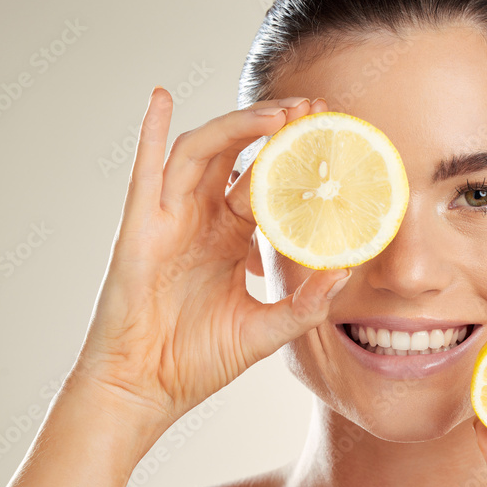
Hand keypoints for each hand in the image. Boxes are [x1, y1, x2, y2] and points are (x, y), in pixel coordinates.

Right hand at [67, 91, 347, 433]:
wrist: (147, 388)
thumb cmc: (198, 360)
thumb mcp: (267, 329)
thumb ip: (307, 302)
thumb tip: (346, 269)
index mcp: (230, 238)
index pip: (267, 184)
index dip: (296, 159)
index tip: (331, 137)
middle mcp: (201, 219)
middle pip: (240, 157)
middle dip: (277, 129)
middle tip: (316, 109)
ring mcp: (169, 218)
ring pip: (203, 153)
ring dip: (239, 127)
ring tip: (281, 114)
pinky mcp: (140, 227)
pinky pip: (145, 170)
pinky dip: (149, 131)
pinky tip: (161, 97)